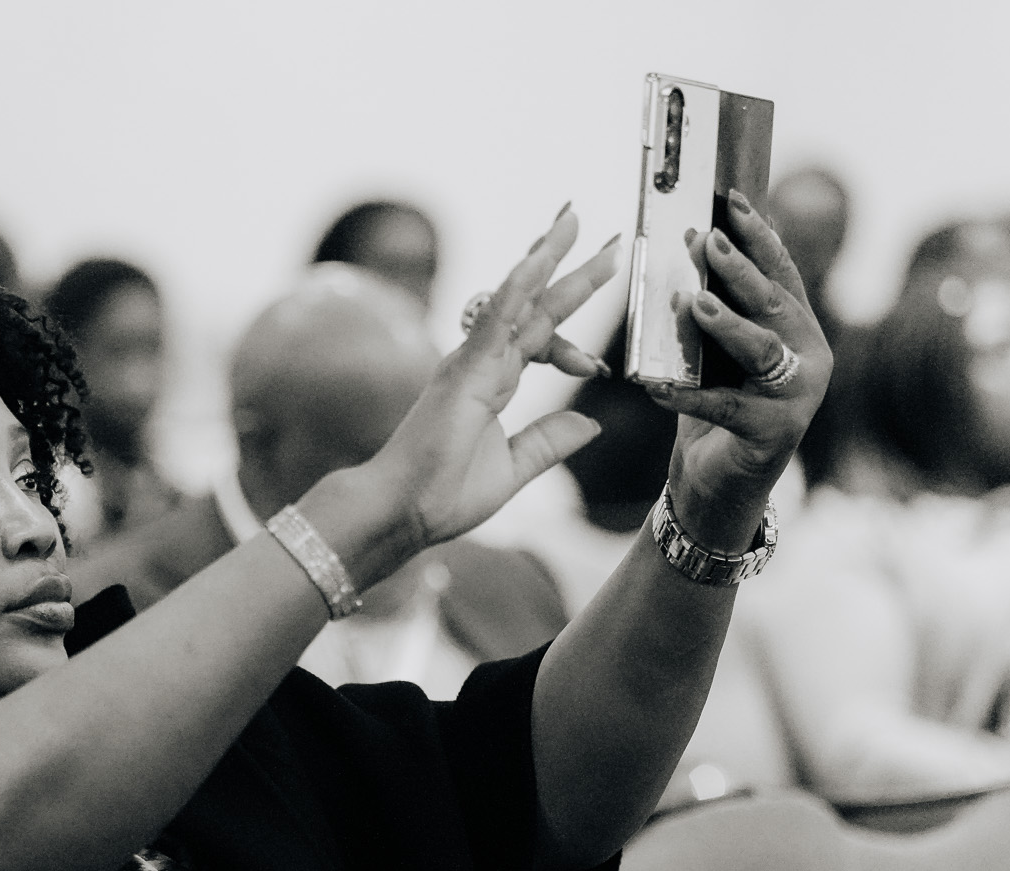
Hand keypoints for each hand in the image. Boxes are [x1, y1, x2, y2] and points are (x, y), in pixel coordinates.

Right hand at [366, 207, 619, 551]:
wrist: (404, 511)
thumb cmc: (442, 494)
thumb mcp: (513, 468)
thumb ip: (549, 441)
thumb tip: (591, 422)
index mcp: (493, 384)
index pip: (539, 343)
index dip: (572, 342)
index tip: (600, 362)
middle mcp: (483, 364)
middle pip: (534, 306)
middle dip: (570, 270)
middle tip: (605, 237)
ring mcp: (472, 362)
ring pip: (517, 298)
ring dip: (547, 257)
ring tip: (574, 219)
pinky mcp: (463, 370)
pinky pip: (494, 318)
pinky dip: (517, 287)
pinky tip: (539, 259)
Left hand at [645, 190, 833, 552]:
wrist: (717, 486)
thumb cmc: (714, 411)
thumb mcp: (716, 355)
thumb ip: (716, 312)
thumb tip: (690, 252)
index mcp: (799, 329)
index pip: (780, 272)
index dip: (758, 236)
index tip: (731, 201)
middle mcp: (809, 358)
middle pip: (772, 303)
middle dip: (738, 270)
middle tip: (705, 242)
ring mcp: (797, 398)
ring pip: (760, 350)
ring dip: (725, 324)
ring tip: (693, 303)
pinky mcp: (773, 434)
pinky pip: (723, 407)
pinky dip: (686, 396)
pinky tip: (655, 387)